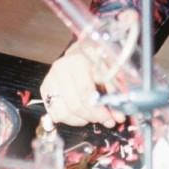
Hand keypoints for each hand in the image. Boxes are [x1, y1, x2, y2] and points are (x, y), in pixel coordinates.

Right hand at [39, 10, 139, 127]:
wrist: (84, 47)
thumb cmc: (102, 55)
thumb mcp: (116, 59)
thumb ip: (122, 78)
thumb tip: (123, 104)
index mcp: (79, 59)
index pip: (88, 93)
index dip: (102, 109)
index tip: (114, 118)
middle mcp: (61, 68)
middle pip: (76, 104)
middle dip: (95, 116)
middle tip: (109, 120)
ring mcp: (50, 78)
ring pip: (65, 112)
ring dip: (83, 119)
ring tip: (96, 115)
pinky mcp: (45, 88)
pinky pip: (56, 113)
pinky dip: (71, 118)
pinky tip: (83, 113)